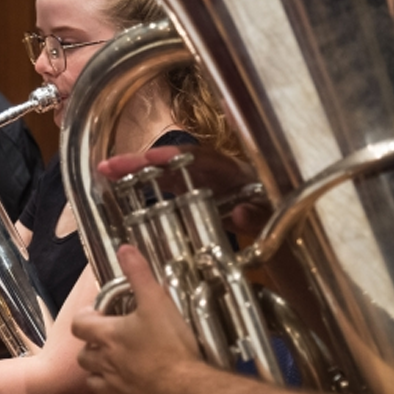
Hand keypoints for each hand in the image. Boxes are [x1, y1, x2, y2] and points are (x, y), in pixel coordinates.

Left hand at [72, 245, 201, 393]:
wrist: (187, 391)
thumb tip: (125, 250)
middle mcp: (107, 363)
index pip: (80, 324)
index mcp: (109, 337)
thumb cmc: (171, 348)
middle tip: (107, 338)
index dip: (85, 317)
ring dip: (100, 372)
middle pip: (85, 354)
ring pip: (94, 381)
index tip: (95, 313)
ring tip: (114, 363)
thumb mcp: (155, 300)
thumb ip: (138, 274)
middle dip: (91, 345)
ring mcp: (116, 388)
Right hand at [98, 145, 270, 235]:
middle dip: (142, 160)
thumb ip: (262, 218)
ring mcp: (203, 183)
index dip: (176, 157)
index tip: (151, 158)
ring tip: (106, 170)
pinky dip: (145, 185)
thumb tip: (240, 212)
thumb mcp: (279, 224)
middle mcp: (216, 172)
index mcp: (238, 173)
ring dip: (137, 170)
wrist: (287, 236)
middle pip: (175, 161)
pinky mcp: (195, 194)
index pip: (203, 159)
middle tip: (109, 165)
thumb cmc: (285, 224)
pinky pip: (167, 185)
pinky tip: (121, 187)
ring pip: (167, 171)